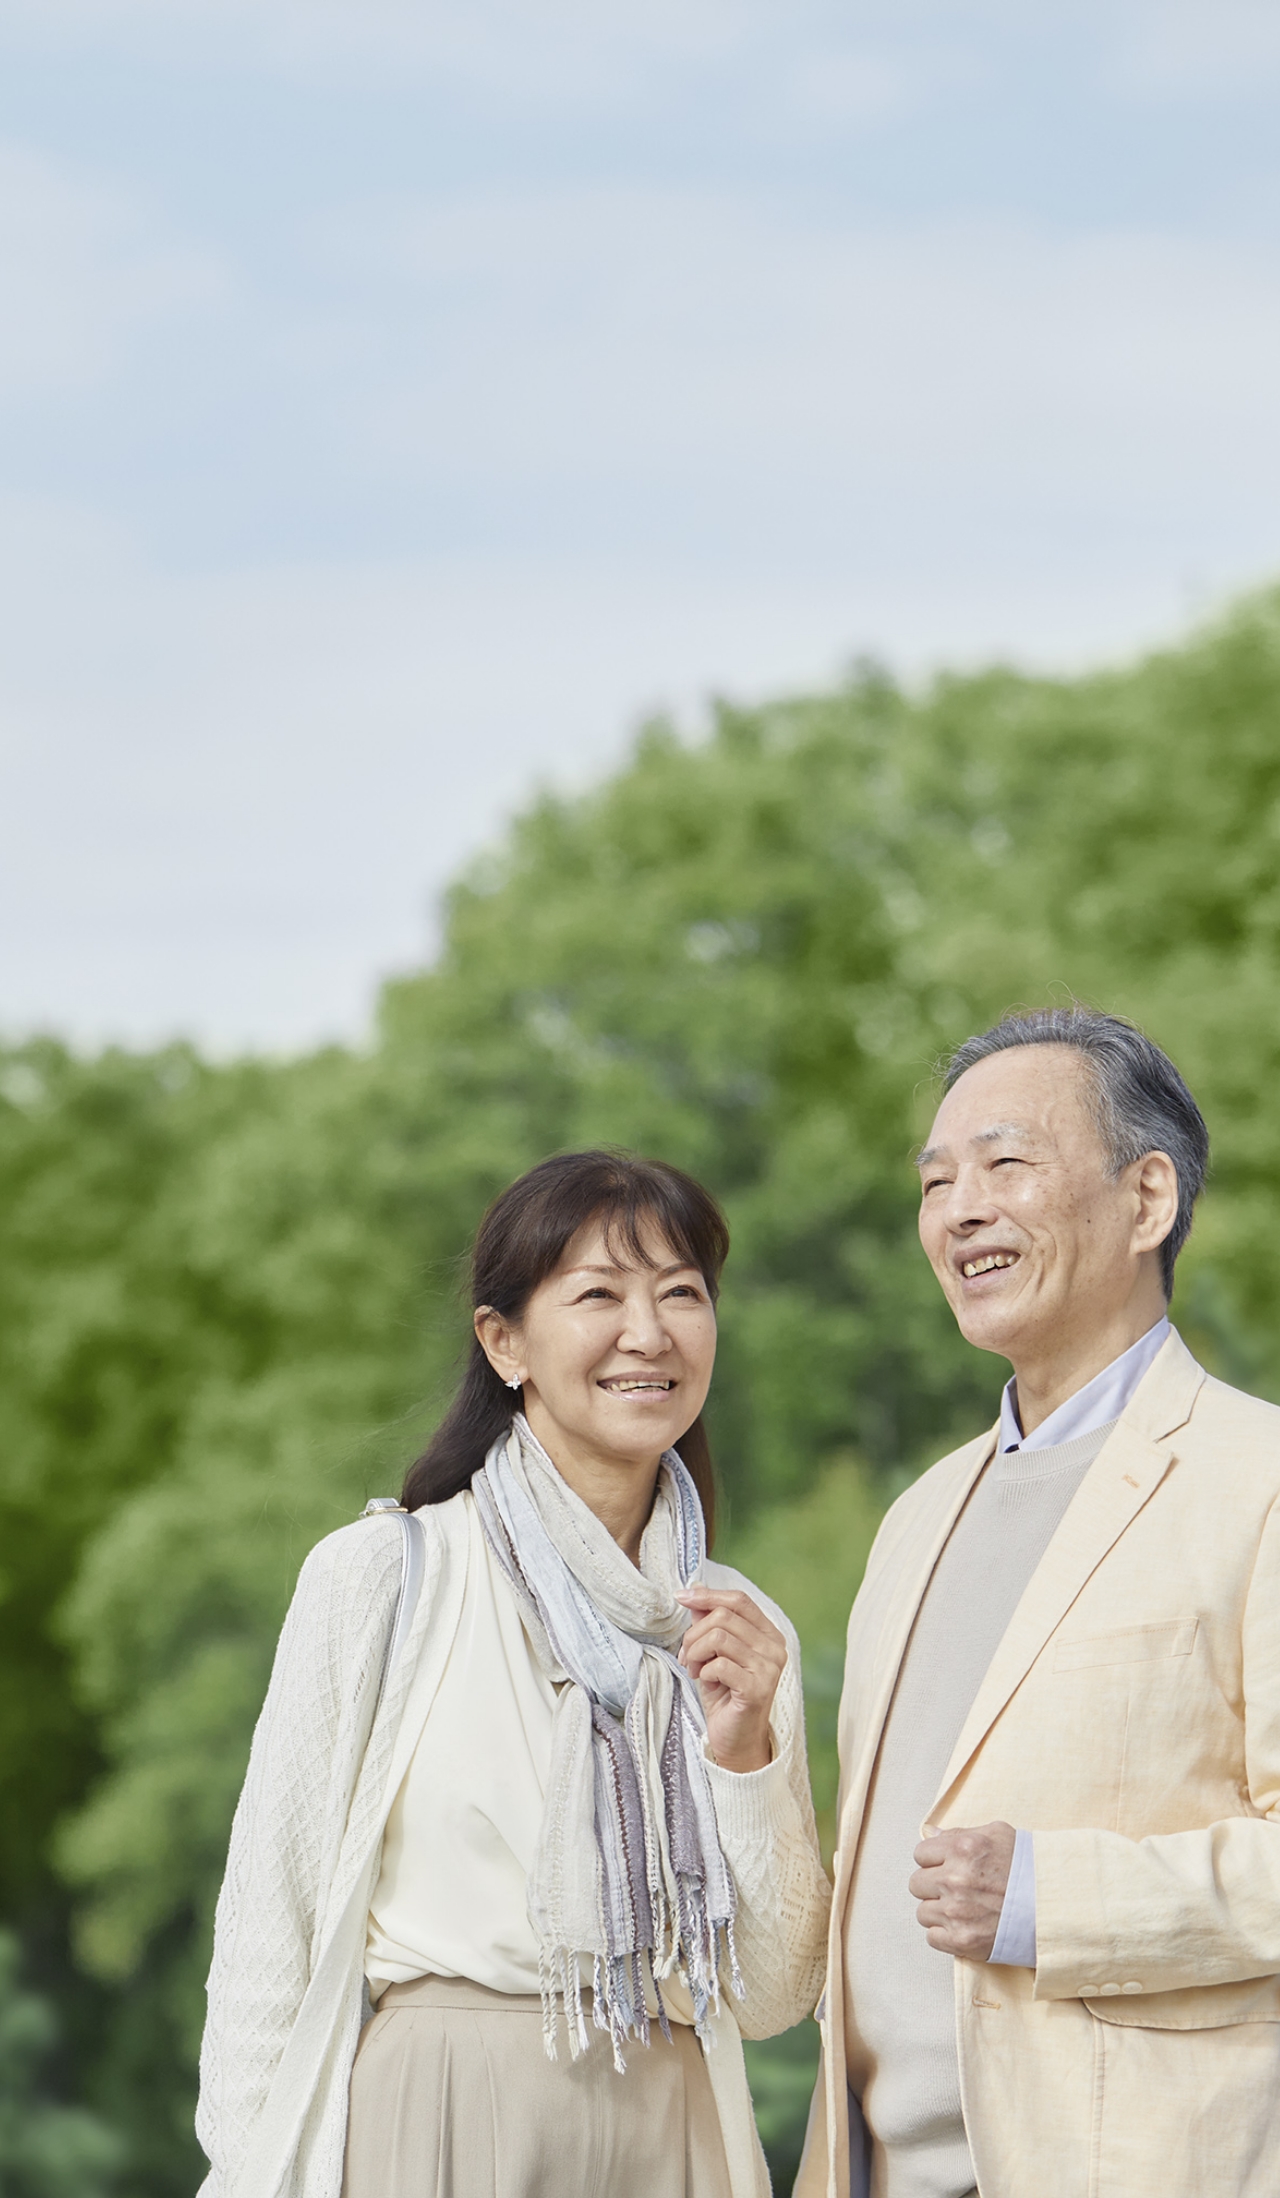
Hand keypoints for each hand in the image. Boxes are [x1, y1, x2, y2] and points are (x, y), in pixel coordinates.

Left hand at [676, 1587, 786, 1772]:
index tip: (681, 1597)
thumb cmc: (724, 1694)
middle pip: (724, 1616)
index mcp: (768, 1634)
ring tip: (694, 1670)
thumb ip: (708, 1622)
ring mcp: (769, 1668)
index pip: (739, 1600)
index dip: (708, 1595)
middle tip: (686, 1657)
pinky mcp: (757, 1688)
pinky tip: (706, 1683)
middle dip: (694, 1634)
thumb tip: (695, 1588)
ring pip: (719, 1637)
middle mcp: (775, 1648)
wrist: (735, 1739)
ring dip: (695, 1653)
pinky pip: (719, 1664)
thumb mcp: (712, 1652)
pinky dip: (704, 1672)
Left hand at [909, 1821, 1015, 1960]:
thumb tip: (929, 1834)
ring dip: (938, 1911)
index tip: (947, 1867)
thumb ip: (958, 1833)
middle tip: (955, 1889)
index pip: (920, 1854)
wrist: (1054, 1907)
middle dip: (932, 1885)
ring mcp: (957, 1912)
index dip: (933, 1860)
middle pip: (916, 1884)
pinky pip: (932, 1937)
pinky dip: (945, 1934)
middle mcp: (955, 1880)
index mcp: (962, 1849)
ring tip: (962, 1908)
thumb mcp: (996, 1834)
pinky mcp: (962, 1940)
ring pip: (923, 1912)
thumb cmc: (1027, 1868)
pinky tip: (964, 1926)